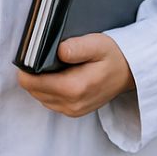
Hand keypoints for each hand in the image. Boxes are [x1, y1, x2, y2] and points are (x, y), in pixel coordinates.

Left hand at [16, 32, 135, 116]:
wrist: (130, 73)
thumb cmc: (113, 56)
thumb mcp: (97, 44)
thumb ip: (77, 47)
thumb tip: (59, 50)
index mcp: (73, 88)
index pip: (30, 82)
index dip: (26, 67)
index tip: (31, 54)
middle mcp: (70, 104)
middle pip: (32, 89)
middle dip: (33, 73)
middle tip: (44, 57)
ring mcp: (71, 110)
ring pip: (39, 95)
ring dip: (41, 81)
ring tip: (55, 66)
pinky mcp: (72, 112)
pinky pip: (49, 100)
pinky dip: (49, 88)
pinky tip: (61, 76)